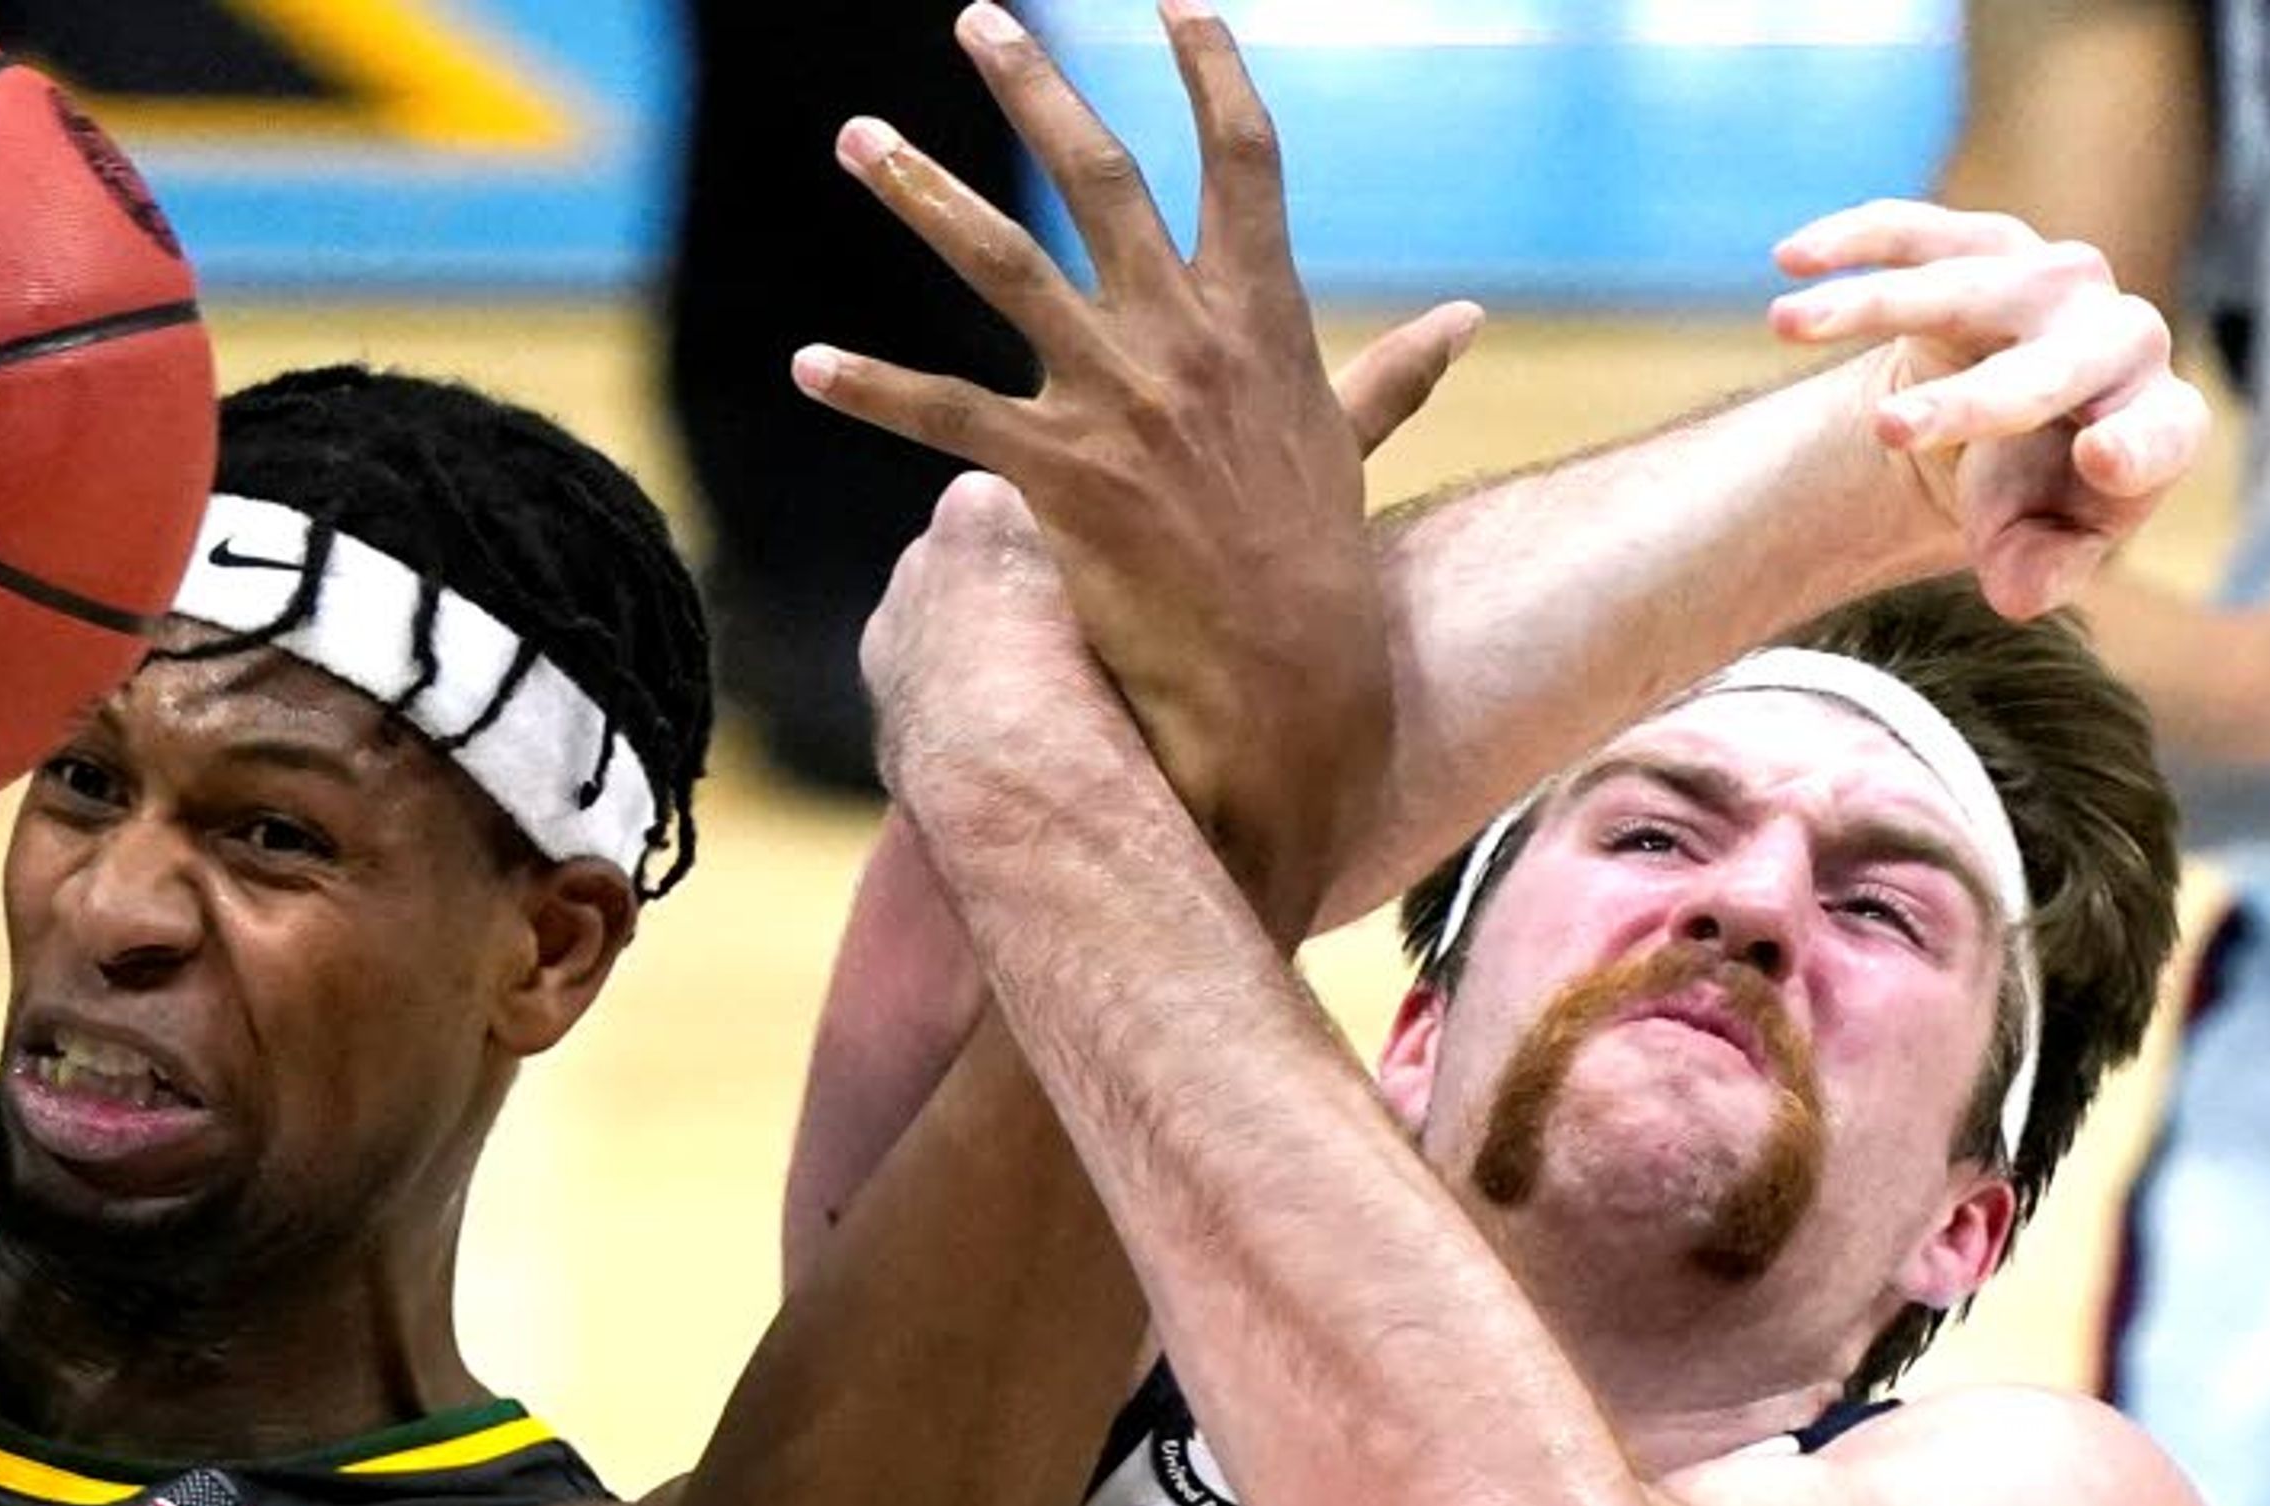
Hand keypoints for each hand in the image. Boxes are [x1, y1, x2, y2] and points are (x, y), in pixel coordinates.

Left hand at [797, 0, 1467, 876]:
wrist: (1287, 676)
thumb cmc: (1315, 562)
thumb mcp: (1352, 443)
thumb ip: (1395, 371)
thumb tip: (1464, 319)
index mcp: (1261, 314)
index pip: (1245, 157)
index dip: (1214, 69)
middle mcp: (1187, 336)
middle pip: (1102, 176)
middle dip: (1035, 89)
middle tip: (980, 16)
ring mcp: (1121, 400)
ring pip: (1005, 264)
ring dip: (924, 193)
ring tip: (856, 136)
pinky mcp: (1061, 475)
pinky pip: (947, 416)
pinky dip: (872, 388)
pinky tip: (806, 365)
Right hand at [1769, 199, 2211, 617]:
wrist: (2018, 419)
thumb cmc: (2031, 497)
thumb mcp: (2032, 548)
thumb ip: (2036, 574)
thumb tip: (2018, 596)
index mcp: (2155, 424)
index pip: (2160, 434)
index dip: (2134, 447)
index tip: (2099, 457)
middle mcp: (2121, 338)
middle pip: (2052, 364)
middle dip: (1971, 398)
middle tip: (1888, 432)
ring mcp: (2056, 282)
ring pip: (1971, 283)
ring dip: (1874, 302)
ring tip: (1786, 326)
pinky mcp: (1994, 245)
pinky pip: (1928, 231)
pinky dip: (1859, 238)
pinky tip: (1791, 259)